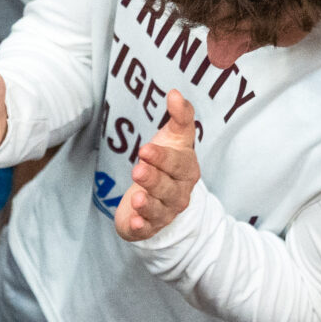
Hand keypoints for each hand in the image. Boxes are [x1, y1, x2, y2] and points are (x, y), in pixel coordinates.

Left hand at [114, 90, 198, 241]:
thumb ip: (180, 116)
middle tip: (138, 168)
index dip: (162, 157)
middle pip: (167, 187)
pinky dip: (141, 226)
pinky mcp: (149, 226)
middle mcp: (179, 192)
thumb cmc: (168, 163)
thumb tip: (175, 92)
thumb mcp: (175, 138)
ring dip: (148, 203)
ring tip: (137, 197)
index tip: (145, 149)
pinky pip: (147, 228)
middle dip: (153, 178)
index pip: (177, 163)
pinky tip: (134, 223)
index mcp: (186, 169)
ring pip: (158, 208)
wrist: (159, 197)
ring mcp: (165, 211)